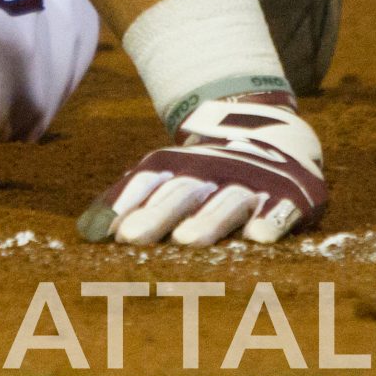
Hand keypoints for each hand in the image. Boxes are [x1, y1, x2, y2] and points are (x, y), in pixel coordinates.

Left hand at [78, 93, 326, 245]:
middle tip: (133, 238)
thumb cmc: (208, 172)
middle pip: (182, 194)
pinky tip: (258, 238)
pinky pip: (281, 210)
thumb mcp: (168, 178)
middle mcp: (213, 173)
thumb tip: (85, 233)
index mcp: (179, 167)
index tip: (110, 233)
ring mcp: (252, 183)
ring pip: (227, 202)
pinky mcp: (291, 196)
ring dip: (206, 221)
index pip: (148, 183)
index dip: (128, 204)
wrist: (276, 135)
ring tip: (186, 240)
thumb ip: (128, 202)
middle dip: (157, 215)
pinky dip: (270, 221)